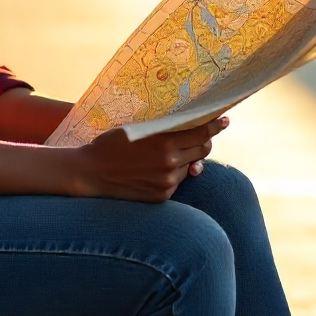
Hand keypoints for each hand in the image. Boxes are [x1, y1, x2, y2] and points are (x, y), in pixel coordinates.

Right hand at [73, 117, 228, 201]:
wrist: (91, 173)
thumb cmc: (110, 144)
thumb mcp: (137, 129)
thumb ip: (164, 130)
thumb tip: (188, 128)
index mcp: (163, 142)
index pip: (200, 133)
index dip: (214, 125)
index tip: (224, 119)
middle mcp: (170, 163)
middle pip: (201, 150)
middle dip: (206, 141)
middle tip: (205, 133)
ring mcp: (167, 182)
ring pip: (190, 166)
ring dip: (187, 157)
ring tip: (174, 150)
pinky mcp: (162, 196)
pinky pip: (177, 180)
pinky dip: (174, 172)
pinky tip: (158, 167)